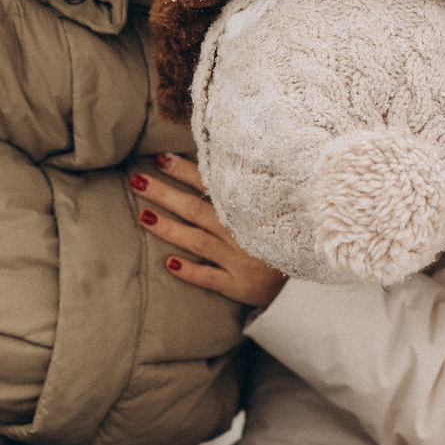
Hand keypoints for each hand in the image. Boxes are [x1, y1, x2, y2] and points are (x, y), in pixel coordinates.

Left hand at [132, 153, 287, 309]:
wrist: (306, 280)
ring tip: (143, 216)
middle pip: (197, 210)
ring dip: (170, 228)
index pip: (211, 185)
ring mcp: (240, 259)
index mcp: (248, 210)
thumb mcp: (272, 210)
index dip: (184, 171)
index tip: (160, 159)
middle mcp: (241, 232)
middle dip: (166, 194)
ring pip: (199, 241)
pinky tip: (169, 263)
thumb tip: (213, 166)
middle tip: (138, 181)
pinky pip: (212, 278)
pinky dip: (191, 271)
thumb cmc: (287, 237)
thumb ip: (244, 193)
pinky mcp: (240, 285)